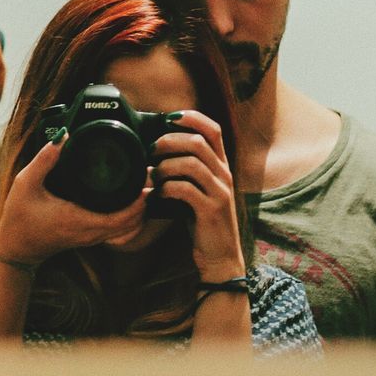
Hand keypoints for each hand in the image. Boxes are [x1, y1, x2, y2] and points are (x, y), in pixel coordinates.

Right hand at [0, 135, 147, 265]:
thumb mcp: (26, 183)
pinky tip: (130, 201)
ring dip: (140, 211)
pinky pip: (118, 231)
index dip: (139, 202)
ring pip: (127, 229)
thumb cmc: (20, 217)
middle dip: (145, 203)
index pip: (121, 218)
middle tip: (149, 178)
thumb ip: (44, 159)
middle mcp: (89, 232)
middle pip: (132, 224)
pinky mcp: (89, 238)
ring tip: (144, 187)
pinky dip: (130, 218)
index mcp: (79, 220)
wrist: (15, 248)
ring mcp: (91, 238)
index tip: (146, 184)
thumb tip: (63, 135)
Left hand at [151, 111, 245, 280]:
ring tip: (152, 175)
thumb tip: (155, 152)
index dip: (192, 118)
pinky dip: (167, 188)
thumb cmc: (202, 221)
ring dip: (166, 166)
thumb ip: (185, 171)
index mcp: (221, 166)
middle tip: (151, 150)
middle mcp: (224, 175)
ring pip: (192, 164)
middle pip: (199, 142)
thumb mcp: (198, 190)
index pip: (213, 129)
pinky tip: (157, 194)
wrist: (220, 256)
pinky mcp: (211, 210)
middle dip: (170, 141)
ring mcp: (220, 192)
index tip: (169, 118)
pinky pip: (186, 189)